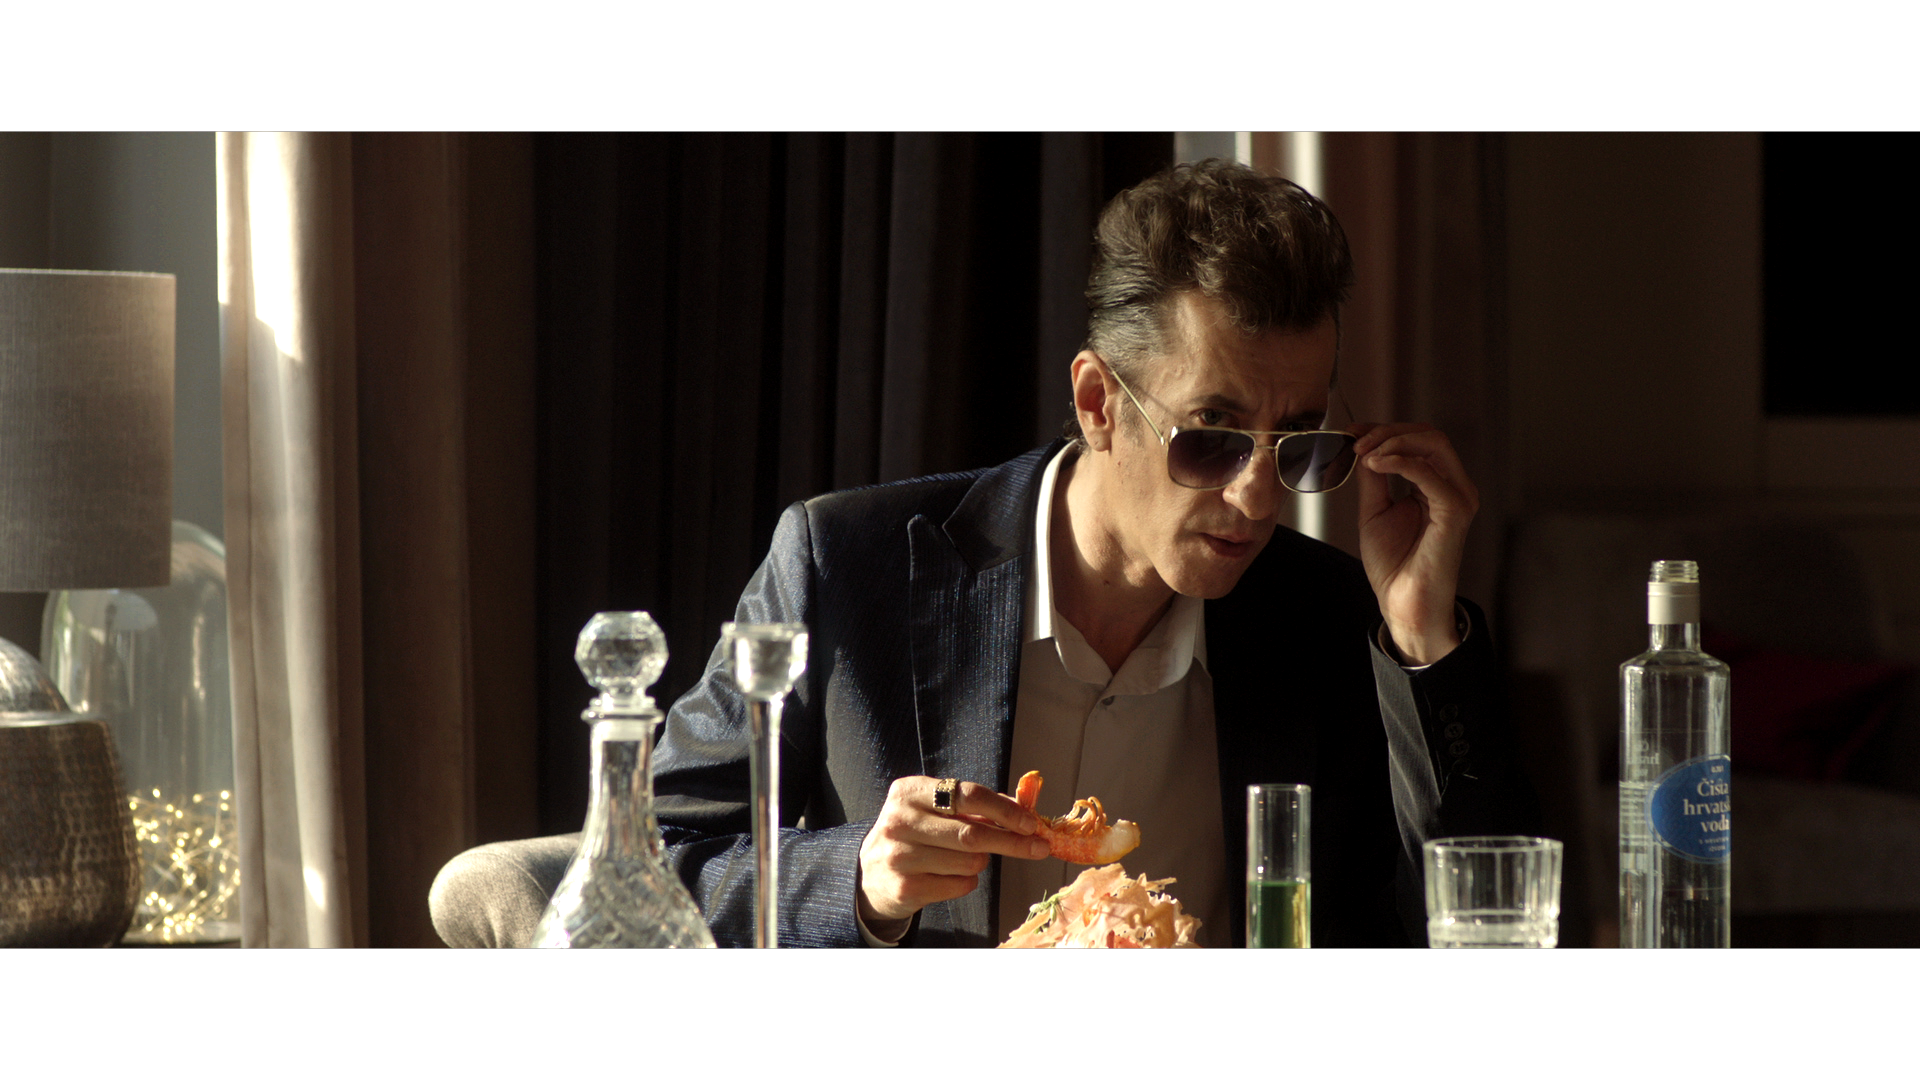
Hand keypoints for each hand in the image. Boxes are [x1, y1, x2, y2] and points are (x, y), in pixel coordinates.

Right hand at [858, 776, 1049, 935]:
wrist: (871, 873)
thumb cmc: (914, 834)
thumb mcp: (934, 810)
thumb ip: (974, 806)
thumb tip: (1023, 809)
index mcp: (909, 792)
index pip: (968, 795)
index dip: (1005, 810)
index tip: (1030, 823)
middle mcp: (899, 821)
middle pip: (973, 833)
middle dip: (1012, 841)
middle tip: (1038, 847)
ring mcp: (900, 856)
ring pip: (970, 861)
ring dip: (981, 862)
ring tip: (964, 858)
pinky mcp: (906, 887)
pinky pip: (960, 884)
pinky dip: (967, 881)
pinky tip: (950, 874)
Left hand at [1349, 422, 1478, 664]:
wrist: (1402, 602)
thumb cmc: (1393, 563)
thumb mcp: (1374, 509)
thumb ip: (1373, 477)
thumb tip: (1365, 447)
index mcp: (1436, 485)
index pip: (1418, 440)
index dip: (1384, 430)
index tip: (1352, 432)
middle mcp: (1453, 487)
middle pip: (1429, 435)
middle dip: (1388, 431)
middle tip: (1356, 441)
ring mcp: (1458, 498)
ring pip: (1434, 444)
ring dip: (1393, 441)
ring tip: (1364, 453)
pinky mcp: (1455, 512)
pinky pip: (1430, 473)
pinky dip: (1400, 461)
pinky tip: (1376, 464)